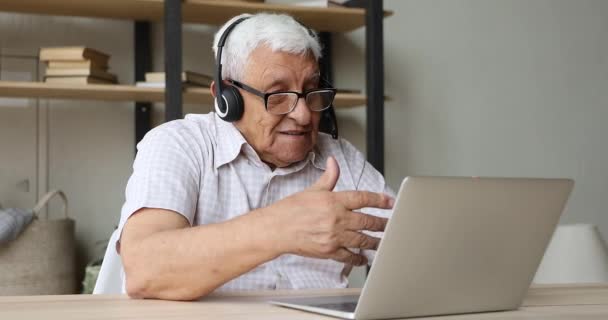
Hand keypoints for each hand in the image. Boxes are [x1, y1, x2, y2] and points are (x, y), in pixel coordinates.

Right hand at [268, 157, 392, 265]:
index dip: (379, 200)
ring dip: (375, 241)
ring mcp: (334, 236)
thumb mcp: (312, 189)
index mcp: (334, 201)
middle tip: (391, 224)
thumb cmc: (291, 210)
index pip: (363, 198)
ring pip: (362, 239)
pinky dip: (358, 258)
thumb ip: (329, 177)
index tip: (389, 202)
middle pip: (367, 221)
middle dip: (382, 223)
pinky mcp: (329, 251)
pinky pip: (348, 255)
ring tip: (383, 241)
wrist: (276, 229)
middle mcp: (337, 218)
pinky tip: (364, 258)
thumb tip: (334, 162)